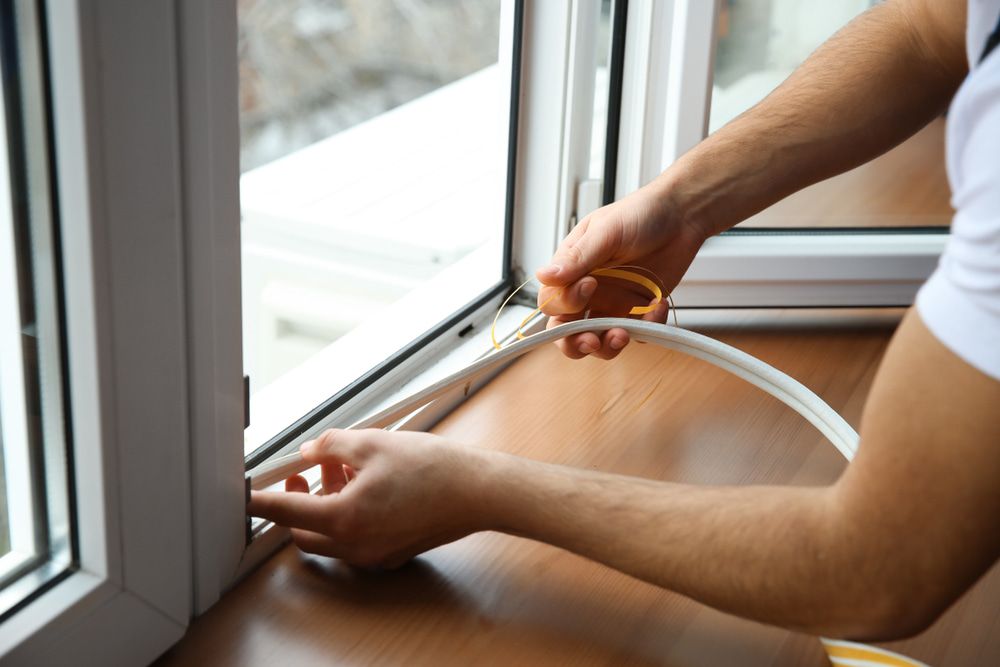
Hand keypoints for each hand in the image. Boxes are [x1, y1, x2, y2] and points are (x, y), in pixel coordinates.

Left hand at [247, 429, 490, 568]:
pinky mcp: (391, 553)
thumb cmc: (435, 469)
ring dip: (325, 504)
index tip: (241, 497)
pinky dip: (348, 514)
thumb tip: (310, 451)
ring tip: (342, 468)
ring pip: (330, 535)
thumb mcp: (374, 443)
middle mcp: (356, 545)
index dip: (259, 501)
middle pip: (304, 531)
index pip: (285, 512)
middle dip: (297, 501)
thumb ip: (331, 446)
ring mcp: (374, 554)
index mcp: (346, 519)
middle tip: (302, 474)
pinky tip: (365, 484)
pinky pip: (354, 539)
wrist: (478, 492)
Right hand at [536, 183, 705, 359]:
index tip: (590, 285)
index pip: (552, 301)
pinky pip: (636, 333)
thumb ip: (577, 258)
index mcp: (572, 270)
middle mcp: (589, 291)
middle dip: (575, 342)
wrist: (682, 217)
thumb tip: (544, 276)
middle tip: (592, 341)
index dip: (565, 303)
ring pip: (598, 340)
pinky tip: (657, 307)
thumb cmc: (640, 214)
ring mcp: (613, 303)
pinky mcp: (638, 311)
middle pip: (567, 330)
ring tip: (624, 334)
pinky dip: (646, 328)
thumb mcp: (606, 232)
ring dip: (608, 346)